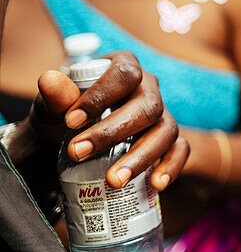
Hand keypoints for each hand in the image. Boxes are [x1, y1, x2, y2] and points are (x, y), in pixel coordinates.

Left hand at [26, 51, 188, 190]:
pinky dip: (172, 166)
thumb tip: (49, 80)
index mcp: (125, 67)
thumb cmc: (66, 117)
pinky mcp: (169, 140)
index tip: (70, 122)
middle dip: (113, 132)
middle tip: (78, 153)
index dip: (100, 96)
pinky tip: (156, 184)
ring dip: (141, 157)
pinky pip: (180, 150)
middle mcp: (149, 89)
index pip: (124, 75)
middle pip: (147, 106)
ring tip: (113, 180)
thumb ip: (54, 96)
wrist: (71, 142)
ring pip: (166, 130)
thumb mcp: (53, 106)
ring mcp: (162, 114)